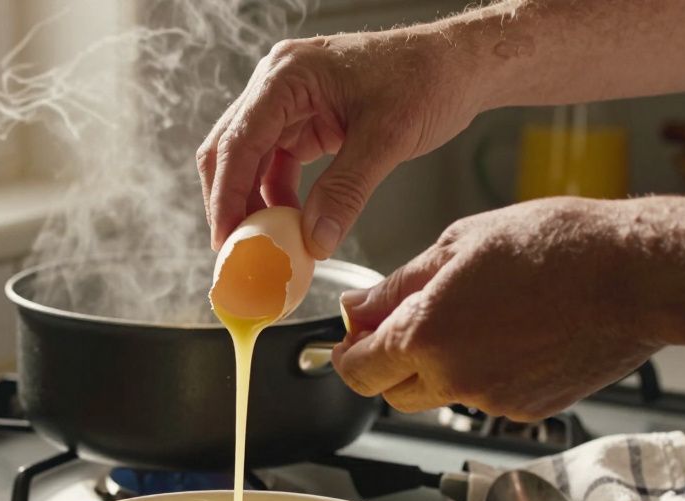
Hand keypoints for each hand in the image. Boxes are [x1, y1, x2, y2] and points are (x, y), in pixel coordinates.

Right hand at [197, 28, 482, 256]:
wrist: (458, 65)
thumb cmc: (427, 78)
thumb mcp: (387, 138)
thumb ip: (346, 191)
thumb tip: (314, 241)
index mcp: (288, 75)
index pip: (238, 142)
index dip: (226, 195)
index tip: (226, 239)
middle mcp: (278, 83)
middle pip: (229, 149)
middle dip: (229, 202)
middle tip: (235, 250)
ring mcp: (289, 101)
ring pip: (249, 159)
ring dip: (252, 202)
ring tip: (262, 244)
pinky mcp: (305, 120)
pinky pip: (275, 162)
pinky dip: (276, 195)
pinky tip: (289, 223)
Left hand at [332, 198, 663, 420]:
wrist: (636, 275)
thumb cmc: (556, 247)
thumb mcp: (458, 244)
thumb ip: (398, 286)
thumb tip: (358, 308)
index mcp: (425, 336)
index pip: (356, 371)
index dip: (348, 352)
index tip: (354, 334)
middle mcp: (454, 380)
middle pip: (392, 392)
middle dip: (389, 361)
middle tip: (411, 318)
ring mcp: (493, 401)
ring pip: (440, 395)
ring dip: (438, 365)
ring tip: (475, 313)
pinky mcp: (529, 410)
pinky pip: (485, 397)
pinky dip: (483, 372)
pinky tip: (512, 331)